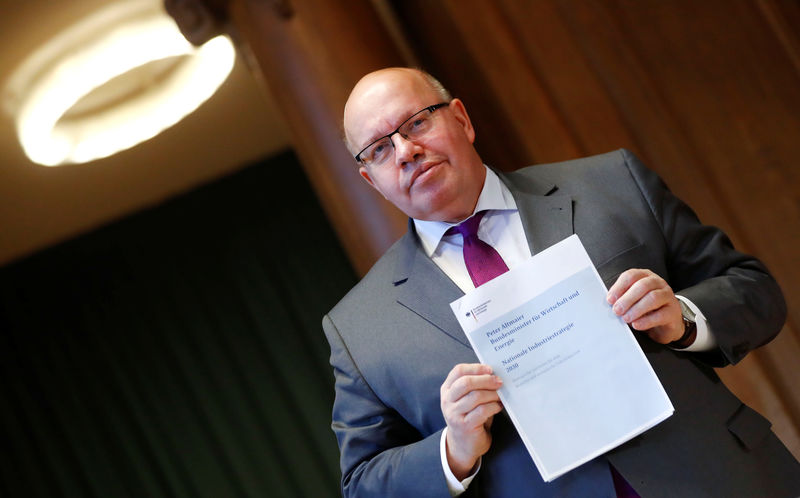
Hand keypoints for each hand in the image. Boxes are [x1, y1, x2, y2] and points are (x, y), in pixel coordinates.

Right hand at [440, 363, 502, 479]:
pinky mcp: (464, 426)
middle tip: (499, 382)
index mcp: (447, 390)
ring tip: (501, 396)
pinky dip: (494, 406)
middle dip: (486, 380)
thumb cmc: (469, 417)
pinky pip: (482, 411)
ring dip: (492, 394)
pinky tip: (498, 406)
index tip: (490, 369)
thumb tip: (494, 373)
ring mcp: (454, 414)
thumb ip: (474, 386)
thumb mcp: (466, 399)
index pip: (458, 371)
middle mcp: (447, 401)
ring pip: (476, 396)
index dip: (475, 368)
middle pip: (466, 382)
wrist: (463, 445)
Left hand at [606, 268, 684, 343]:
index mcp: (644, 276)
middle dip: (627, 298)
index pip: (631, 276)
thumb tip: (610, 304)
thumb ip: (622, 299)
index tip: (610, 300)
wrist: (666, 324)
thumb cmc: (645, 310)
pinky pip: (661, 314)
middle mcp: (657, 283)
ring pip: (653, 298)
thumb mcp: (632, 301)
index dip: (619, 287)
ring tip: (626, 318)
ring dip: (636, 309)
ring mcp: (668, 296)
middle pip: (642, 286)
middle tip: (617, 310)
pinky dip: (646, 321)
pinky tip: (637, 325)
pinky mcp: (673, 311)